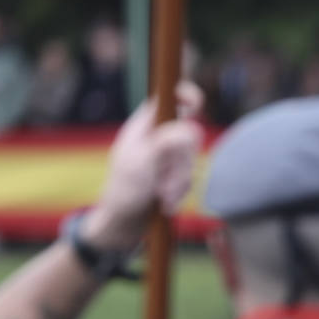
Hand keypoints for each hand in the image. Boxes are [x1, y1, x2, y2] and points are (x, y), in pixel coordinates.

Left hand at [85, 81, 204, 250]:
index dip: (186, 94)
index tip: (195, 105)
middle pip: (190, 134)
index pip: (170, 96)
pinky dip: (181, 193)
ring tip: (162, 196)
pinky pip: (192, 178)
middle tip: (166, 180)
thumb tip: (192, 127)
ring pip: (192, 159)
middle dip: (183, 161)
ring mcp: (168, 157)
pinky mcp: (175, 175)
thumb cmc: (125, 190)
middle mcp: (159, 137)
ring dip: (179, 182)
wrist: (123, 224)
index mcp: (146, 124)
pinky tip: (166, 203)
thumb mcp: (143, 162)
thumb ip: (167, 141)